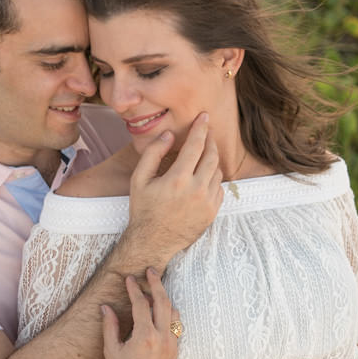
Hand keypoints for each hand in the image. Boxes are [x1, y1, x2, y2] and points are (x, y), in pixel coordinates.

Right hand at [101, 268, 179, 358]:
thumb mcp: (111, 350)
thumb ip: (110, 326)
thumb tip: (105, 306)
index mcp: (145, 336)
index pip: (141, 304)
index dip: (134, 288)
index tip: (129, 278)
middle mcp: (162, 338)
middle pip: (163, 301)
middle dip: (157, 283)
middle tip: (151, 271)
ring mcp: (172, 345)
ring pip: (173, 313)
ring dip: (165, 299)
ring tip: (156, 289)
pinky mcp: (175, 352)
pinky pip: (175, 327)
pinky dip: (169, 315)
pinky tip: (161, 311)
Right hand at [127, 114, 222, 258]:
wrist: (153, 241)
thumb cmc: (143, 209)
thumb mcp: (139, 179)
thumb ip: (153, 153)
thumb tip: (169, 135)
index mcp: (178, 179)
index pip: (195, 145)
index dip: (201, 128)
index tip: (205, 117)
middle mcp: (196, 190)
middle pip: (212, 156)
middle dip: (210, 141)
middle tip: (206, 133)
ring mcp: (207, 203)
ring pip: (218, 172)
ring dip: (211, 160)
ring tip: (202, 156)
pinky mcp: (212, 213)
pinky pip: (219, 188)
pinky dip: (213, 179)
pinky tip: (202, 178)